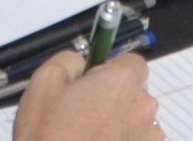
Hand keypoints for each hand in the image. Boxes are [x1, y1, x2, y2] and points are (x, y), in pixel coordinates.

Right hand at [15, 50, 157, 140]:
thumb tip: (82, 63)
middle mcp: (143, 106)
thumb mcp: (44, 82)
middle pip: (134, 91)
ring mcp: (148, 137)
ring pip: (134, 119)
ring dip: (118, 122)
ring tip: (87, 136)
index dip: (111, 69)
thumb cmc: (49, 135)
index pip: (132, 61)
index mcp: (122, 81)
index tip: (92, 82)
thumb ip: (69, 60)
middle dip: (113, 97)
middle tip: (82, 112)